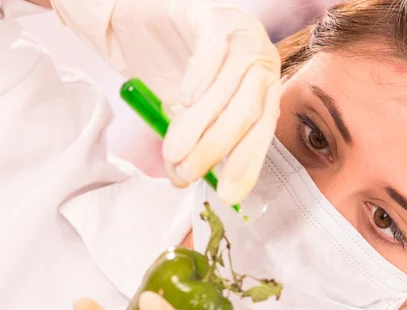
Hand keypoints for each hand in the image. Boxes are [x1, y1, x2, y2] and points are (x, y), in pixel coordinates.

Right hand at [50, 0, 281, 204]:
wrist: (144, 21)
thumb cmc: (170, 68)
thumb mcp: (190, 111)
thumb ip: (196, 137)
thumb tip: (187, 177)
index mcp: (261, 87)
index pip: (262, 131)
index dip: (246, 164)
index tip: (228, 195)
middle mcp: (260, 62)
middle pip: (248, 113)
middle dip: (217, 151)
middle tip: (187, 174)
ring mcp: (241, 36)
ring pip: (230, 90)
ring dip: (200, 127)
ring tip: (174, 152)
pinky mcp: (213, 17)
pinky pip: (213, 52)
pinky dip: (200, 80)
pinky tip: (183, 101)